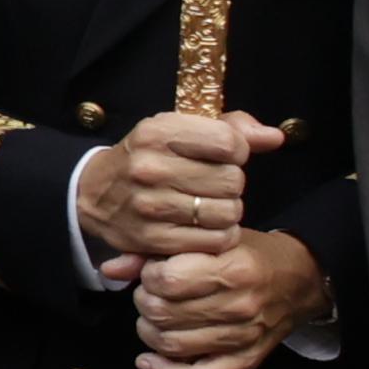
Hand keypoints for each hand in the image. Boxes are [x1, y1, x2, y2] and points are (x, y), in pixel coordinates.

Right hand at [76, 108, 282, 276]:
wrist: (94, 193)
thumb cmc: (148, 156)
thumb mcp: (179, 129)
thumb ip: (231, 127)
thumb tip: (274, 137)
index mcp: (158, 131)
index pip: (228, 142)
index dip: (237, 150)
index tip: (225, 155)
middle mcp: (151, 167)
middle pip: (232, 180)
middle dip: (231, 183)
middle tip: (214, 184)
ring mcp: (150, 205)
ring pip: (227, 213)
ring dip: (228, 211)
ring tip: (210, 205)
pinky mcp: (153, 239)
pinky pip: (214, 241)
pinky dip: (219, 236)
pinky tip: (206, 226)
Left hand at [132, 227, 327, 368]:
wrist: (298, 279)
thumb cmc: (248, 254)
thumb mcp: (209, 240)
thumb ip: (157, 251)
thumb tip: (110, 270)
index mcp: (232, 268)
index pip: (167, 281)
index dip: (149, 277)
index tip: (153, 273)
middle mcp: (240, 305)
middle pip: (164, 315)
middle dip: (145, 304)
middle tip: (150, 296)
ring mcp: (243, 338)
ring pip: (173, 346)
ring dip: (150, 334)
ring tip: (153, 319)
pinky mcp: (244, 362)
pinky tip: (149, 361)